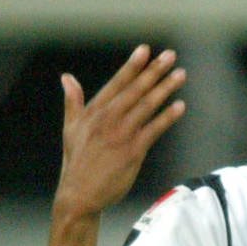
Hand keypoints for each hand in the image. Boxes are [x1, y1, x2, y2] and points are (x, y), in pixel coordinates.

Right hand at [54, 45, 186, 218]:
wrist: (79, 195)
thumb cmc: (76, 162)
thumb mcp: (70, 128)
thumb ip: (73, 101)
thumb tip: (66, 77)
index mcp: (94, 112)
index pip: (117, 83)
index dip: (132, 66)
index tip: (145, 50)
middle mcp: (107, 120)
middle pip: (135, 90)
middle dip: (153, 71)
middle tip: (170, 55)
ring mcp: (121, 135)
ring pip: (146, 106)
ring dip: (165, 89)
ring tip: (180, 75)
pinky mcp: (133, 152)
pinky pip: (154, 130)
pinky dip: (167, 117)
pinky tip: (180, 106)